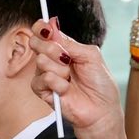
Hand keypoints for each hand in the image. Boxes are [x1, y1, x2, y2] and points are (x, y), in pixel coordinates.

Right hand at [30, 18, 124, 138]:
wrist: (101, 111)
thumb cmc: (100, 85)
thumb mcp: (91, 56)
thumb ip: (70, 42)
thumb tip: (52, 27)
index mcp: (64, 48)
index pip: (44, 32)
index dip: (42, 28)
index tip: (47, 30)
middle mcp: (52, 59)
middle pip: (37, 43)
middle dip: (53, 49)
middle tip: (66, 59)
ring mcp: (46, 75)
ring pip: (40, 61)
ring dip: (59, 69)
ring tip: (70, 79)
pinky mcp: (43, 91)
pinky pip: (42, 79)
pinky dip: (57, 83)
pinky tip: (66, 89)